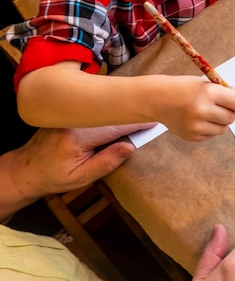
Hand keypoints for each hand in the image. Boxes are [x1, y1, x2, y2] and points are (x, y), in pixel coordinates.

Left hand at [1, 123, 153, 222]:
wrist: (26, 168)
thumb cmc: (53, 176)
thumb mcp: (81, 177)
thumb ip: (106, 162)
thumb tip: (131, 146)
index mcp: (79, 136)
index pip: (116, 126)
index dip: (138, 123)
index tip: (156, 121)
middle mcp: (76, 120)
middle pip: (113, 113)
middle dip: (134, 113)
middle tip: (156, 114)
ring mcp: (73, 113)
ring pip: (106, 108)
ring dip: (123, 111)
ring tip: (143, 113)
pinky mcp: (72, 110)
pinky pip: (97, 108)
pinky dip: (112, 110)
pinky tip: (122, 113)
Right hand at [160, 76, 234, 141]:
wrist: (158, 99)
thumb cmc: (184, 88)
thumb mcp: (207, 84)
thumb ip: (229, 92)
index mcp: (208, 92)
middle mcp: (202, 110)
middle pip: (231, 117)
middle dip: (230, 112)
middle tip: (219, 105)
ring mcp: (196, 126)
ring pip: (223, 129)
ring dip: (220, 121)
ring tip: (207, 112)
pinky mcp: (192, 137)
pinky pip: (211, 135)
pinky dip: (210, 128)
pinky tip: (198, 119)